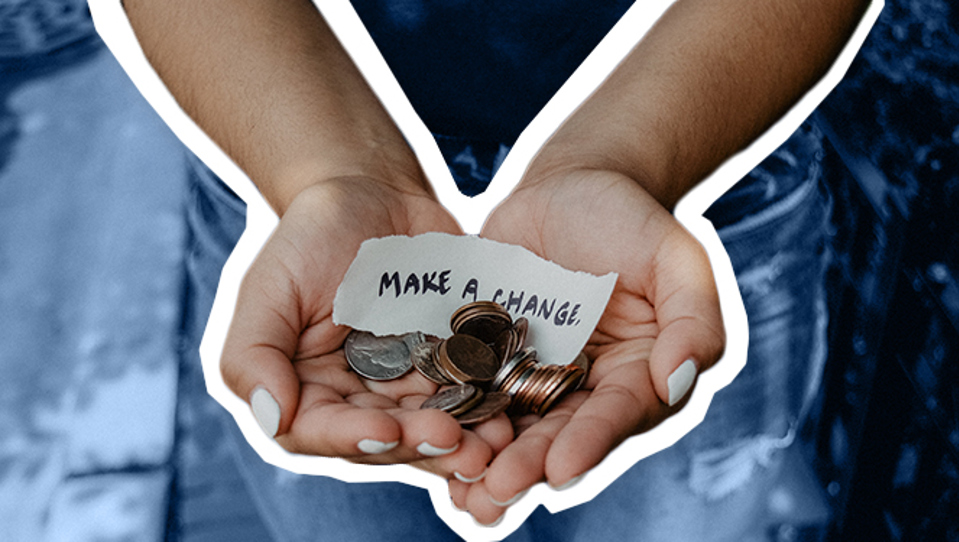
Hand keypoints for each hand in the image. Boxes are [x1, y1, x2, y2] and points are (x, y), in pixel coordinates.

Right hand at [219, 177, 512, 479]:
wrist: (371, 193)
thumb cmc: (308, 238)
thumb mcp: (268, 288)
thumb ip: (253, 355)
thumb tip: (272, 417)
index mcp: (308, 391)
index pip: (324, 430)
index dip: (355, 437)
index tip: (388, 430)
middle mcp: (359, 399)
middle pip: (389, 439)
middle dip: (423, 445)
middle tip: (461, 447)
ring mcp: (409, 384)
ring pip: (436, 425)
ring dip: (467, 440)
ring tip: (497, 443)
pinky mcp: (452, 363)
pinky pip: (473, 391)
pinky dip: (492, 404)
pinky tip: (515, 411)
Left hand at [453, 169, 724, 522]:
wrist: (569, 185)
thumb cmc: (631, 218)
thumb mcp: (675, 258)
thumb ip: (692, 320)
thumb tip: (676, 383)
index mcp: (634, 375)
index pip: (615, 415)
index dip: (590, 442)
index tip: (560, 469)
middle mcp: (582, 387)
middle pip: (557, 433)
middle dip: (528, 464)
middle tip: (496, 490)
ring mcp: (531, 373)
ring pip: (509, 425)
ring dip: (485, 459)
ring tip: (460, 490)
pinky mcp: (486, 354)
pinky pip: (467, 388)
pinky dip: (450, 415)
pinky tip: (424, 441)